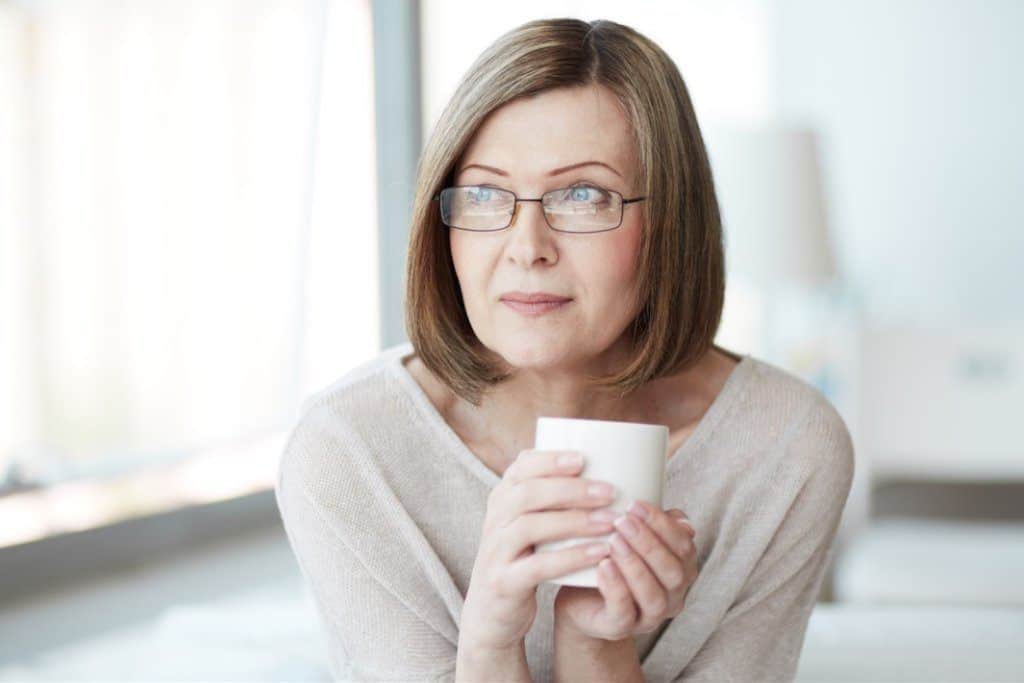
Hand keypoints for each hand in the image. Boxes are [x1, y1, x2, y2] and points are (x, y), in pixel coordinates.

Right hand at [460, 448, 617, 651]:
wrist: (490, 612)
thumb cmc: (521, 559)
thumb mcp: (524, 523)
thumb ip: (547, 498)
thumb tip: (595, 463)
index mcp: (501, 499)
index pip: (519, 468)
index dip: (549, 460)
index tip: (583, 458)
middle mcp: (494, 521)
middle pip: (527, 494)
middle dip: (570, 489)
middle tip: (609, 491)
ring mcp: (496, 552)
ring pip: (530, 526)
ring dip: (575, 521)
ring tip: (610, 521)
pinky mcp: (504, 583)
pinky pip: (538, 566)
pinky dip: (571, 557)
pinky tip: (599, 553)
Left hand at [553, 500, 697, 640]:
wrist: (579, 598)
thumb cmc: (609, 557)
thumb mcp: (630, 535)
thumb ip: (648, 520)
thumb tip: (674, 513)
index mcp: (680, 568)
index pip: (684, 546)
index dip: (663, 524)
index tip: (636, 503)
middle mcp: (672, 595)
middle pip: (674, 571)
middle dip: (649, 543)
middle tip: (623, 520)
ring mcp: (649, 616)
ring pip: (654, 596)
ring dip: (635, 565)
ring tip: (613, 541)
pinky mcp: (620, 628)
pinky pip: (625, 612)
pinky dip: (616, 588)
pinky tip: (603, 567)